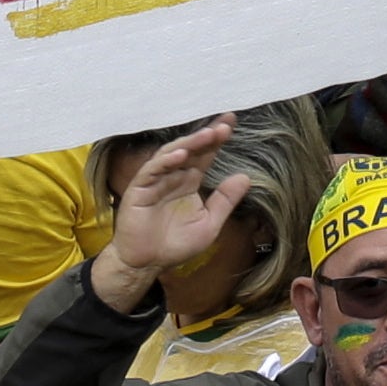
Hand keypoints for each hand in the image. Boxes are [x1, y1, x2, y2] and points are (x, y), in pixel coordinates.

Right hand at [91, 113, 264, 307]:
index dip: (217, 139)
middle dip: (207, 135)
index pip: (205, 154)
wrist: (147, 263)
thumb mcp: (209, 224)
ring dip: (190, 144)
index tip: (232, 122)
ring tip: (208, 134)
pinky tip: (181, 155)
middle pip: (191, 149)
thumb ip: (225, 201)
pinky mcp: (140, 188)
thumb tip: (246, 177)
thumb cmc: (176, 245)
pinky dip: (166, 161)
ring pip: (172, 154)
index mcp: (190, 181)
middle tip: (224, 124)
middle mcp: (173, 175)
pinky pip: (152, 170)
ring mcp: (156, 180)